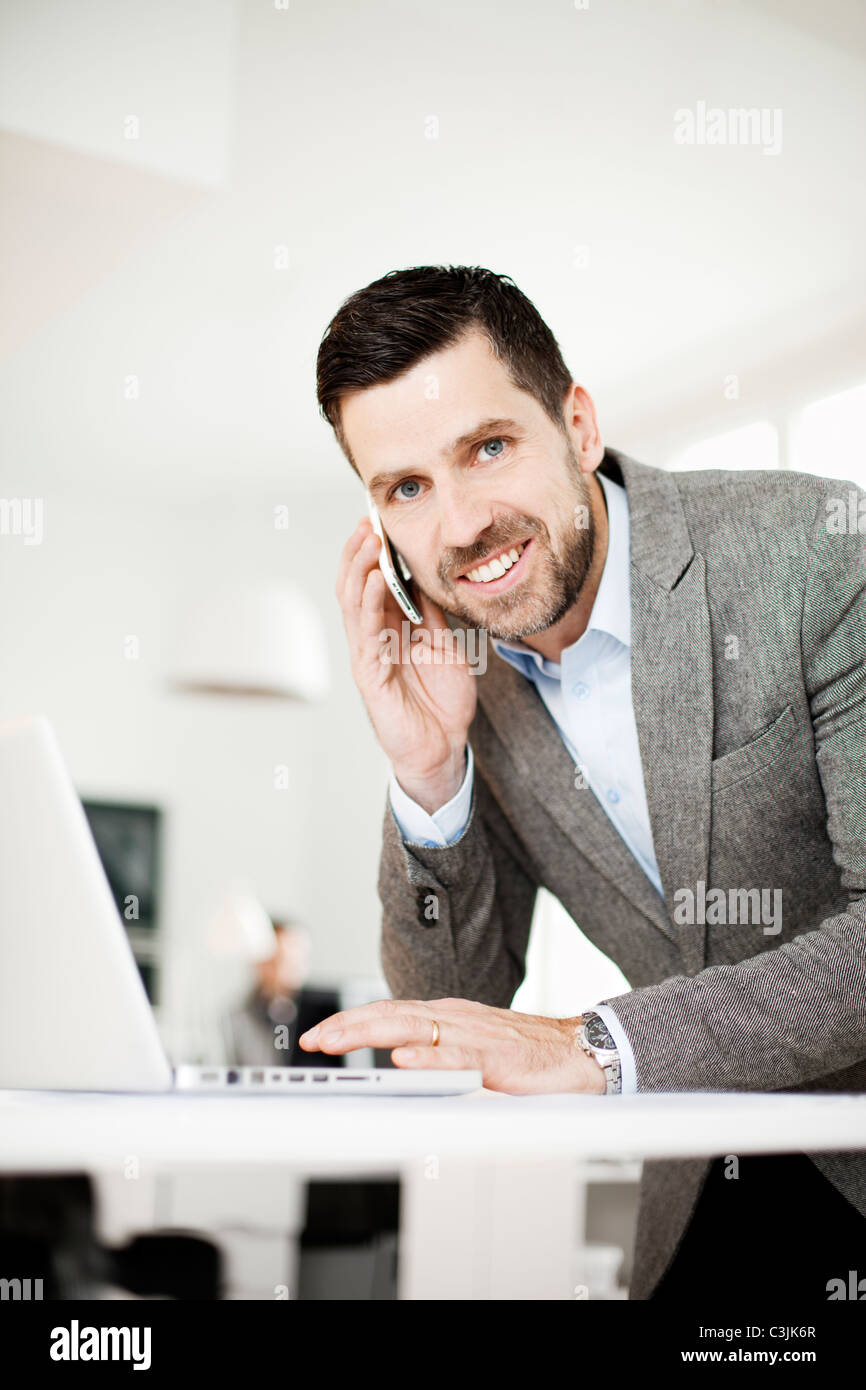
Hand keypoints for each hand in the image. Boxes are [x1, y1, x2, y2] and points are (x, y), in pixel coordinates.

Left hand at [298, 997, 607, 1094]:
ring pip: (415, 1029)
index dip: (350, 1023)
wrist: (577, 1050)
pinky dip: (428, 1057)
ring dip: (372, 1034)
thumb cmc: (525, 1052)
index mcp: (446, 1016)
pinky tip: (404, 1060)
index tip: (318, 1035)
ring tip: (338, 1041)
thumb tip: (396, 1060)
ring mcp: (474, 1035)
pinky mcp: (497, 1057)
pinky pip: (458, 1056)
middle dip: (346, 1026)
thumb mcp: (470, 1048)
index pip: (388, 1014)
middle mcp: (454, 1018)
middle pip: (391, 1015)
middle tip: (312, 1040)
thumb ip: (436, 1051)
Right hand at [336, 519, 477, 811]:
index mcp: (389, 630)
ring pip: (353, 604)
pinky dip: (367, 604)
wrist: (444, 748)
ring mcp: (368, 656)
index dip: (373, 552)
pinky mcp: (370, 675)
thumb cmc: (441, 701)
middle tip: (368, 522)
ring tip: (368, 540)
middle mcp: (373, 638)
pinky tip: (372, 580)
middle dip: (359, 553)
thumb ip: (431, 615)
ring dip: (358, 569)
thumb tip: (426, 576)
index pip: (372, 582)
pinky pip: (365, 633)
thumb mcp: (444, 645)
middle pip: (354, 586)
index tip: (378, 522)